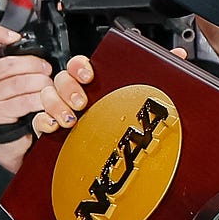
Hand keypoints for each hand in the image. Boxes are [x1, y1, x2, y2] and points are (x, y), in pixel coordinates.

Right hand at [0, 24, 53, 171]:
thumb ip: (2, 60)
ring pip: (17, 82)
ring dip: (39, 82)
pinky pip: (23, 101)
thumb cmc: (4, 106)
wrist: (3, 141)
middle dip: (32, 63)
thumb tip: (17, 39)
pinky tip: (46, 100)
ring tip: (49, 84)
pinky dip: (39, 99)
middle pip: (6, 63)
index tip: (15, 37)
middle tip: (46, 68)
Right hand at [31, 46, 187, 137]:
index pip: (80, 65)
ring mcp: (62, 112)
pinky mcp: (51, 131)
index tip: (89, 74)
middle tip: (82, 102)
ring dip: (55, 105)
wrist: (114, 165)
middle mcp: (76, 95)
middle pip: (61, 78)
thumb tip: (179, 54)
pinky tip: (53, 127)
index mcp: (94, 84)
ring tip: (71, 118)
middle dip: (68, 88)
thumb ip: (161, 71)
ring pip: (46, 96)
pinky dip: (43, 122)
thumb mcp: (144, 96)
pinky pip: (39, 120)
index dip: (80, 65)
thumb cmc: (124, 125)